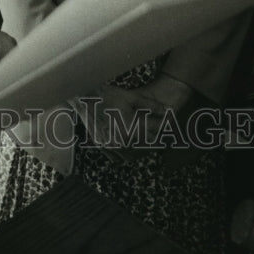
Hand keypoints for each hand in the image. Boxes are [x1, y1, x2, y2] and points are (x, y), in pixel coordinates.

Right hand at [74, 74, 192, 150]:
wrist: (85, 96)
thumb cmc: (109, 95)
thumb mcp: (132, 97)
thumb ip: (151, 105)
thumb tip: (166, 111)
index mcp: (132, 129)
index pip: (155, 131)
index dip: (164, 123)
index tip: (168, 119)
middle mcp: (122, 141)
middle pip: (147, 145)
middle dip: (155, 136)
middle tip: (156, 128)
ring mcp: (111, 146)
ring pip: (134, 155)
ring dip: (142, 148)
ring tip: (145, 137)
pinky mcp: (102, 146)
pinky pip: (118, 158)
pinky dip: (126, 154)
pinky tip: (129, 144)